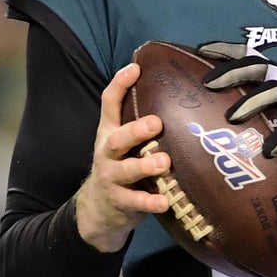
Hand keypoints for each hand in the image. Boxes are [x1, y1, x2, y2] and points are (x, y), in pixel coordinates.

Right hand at [74, 63, 171, 252]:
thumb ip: (141, 121)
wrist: (98, 208)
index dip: (119, 85)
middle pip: (116, 138)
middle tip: (156, 123)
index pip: (109, 103)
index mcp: (110, 131)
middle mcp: (107, 152)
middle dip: (135, 130)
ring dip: (144, 165)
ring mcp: (111, 177)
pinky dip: (150, 202)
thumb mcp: (125, 141)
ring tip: (164, 162)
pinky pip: (135, 202)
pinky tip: (165, 201)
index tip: (135, 68)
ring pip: (125, 170)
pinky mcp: (120, 202)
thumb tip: (178, 90)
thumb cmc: (122, 163)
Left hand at [198, 42, 276, 165]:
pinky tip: (269, 149)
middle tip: (208, 84)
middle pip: (258, 66)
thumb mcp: (271, 106)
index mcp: (273, 74)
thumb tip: (206, 115)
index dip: (226, 50)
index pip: (248, 55)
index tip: (201, 51)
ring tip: (232, 117)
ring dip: (252, 101)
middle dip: (232, 72)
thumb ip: (248, 104)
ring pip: (274, 90)